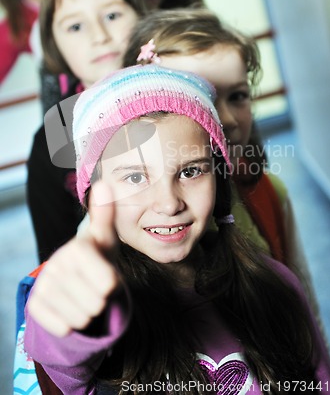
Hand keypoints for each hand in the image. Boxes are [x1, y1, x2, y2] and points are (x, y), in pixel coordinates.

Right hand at [27, 181, 120, 336]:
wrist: (75, 276)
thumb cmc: (97, 254)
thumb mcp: (106, 236)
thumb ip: (107, 213)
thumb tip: (104, 183)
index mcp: (77, 247)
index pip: (108, 283)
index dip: (113, 284)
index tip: (105, 272)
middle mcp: (56, 264)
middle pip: (96, 303)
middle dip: (100, 298)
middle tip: (94, 285)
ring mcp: (43, 285)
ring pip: (81, 318)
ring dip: (87, 311)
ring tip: (84, 293)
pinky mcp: (35, 305)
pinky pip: (64, 328)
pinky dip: (71, 323)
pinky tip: (69, 305)